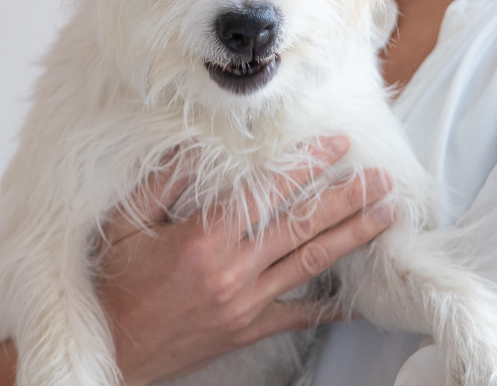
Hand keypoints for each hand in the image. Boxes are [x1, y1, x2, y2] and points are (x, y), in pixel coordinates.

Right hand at [97, 135, 394, 385]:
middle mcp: (235, 269)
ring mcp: (245, 302)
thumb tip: (199, 143)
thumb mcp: (127, 224)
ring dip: (352, 237)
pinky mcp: (247, 329)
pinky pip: (296, 316)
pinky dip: (328, 307)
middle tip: (382, 178)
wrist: (111, 352)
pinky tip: (356, 300)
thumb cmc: (113, 285)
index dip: (309, 164)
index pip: (272, 191)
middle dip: (349, 199)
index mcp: (207, 237)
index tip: (338, 144)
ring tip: (385, 216)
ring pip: (310, 263)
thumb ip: (165, 180)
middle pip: (304, 225)